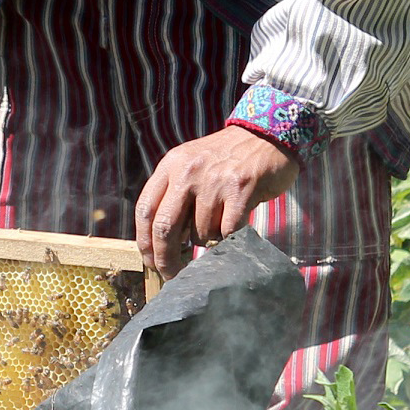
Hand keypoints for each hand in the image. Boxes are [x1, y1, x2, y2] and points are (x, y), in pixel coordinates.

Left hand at [134, 126, 298, 280]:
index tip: (149, 261)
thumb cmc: (225, 158)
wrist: (265, 136)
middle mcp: (188, 172)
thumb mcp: (190, 165)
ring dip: (207, 240)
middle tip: (172, 274)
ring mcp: (214, 181)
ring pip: (200, 233)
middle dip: (165, 257)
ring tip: (218, 225)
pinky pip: (227, 231)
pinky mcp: (240, 190)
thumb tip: (162, 241)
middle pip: (165, 227)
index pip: (145, 210)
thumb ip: (174, 195)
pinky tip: (233, 229)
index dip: (144, 242)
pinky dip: (228, 238)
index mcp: (170, 166)